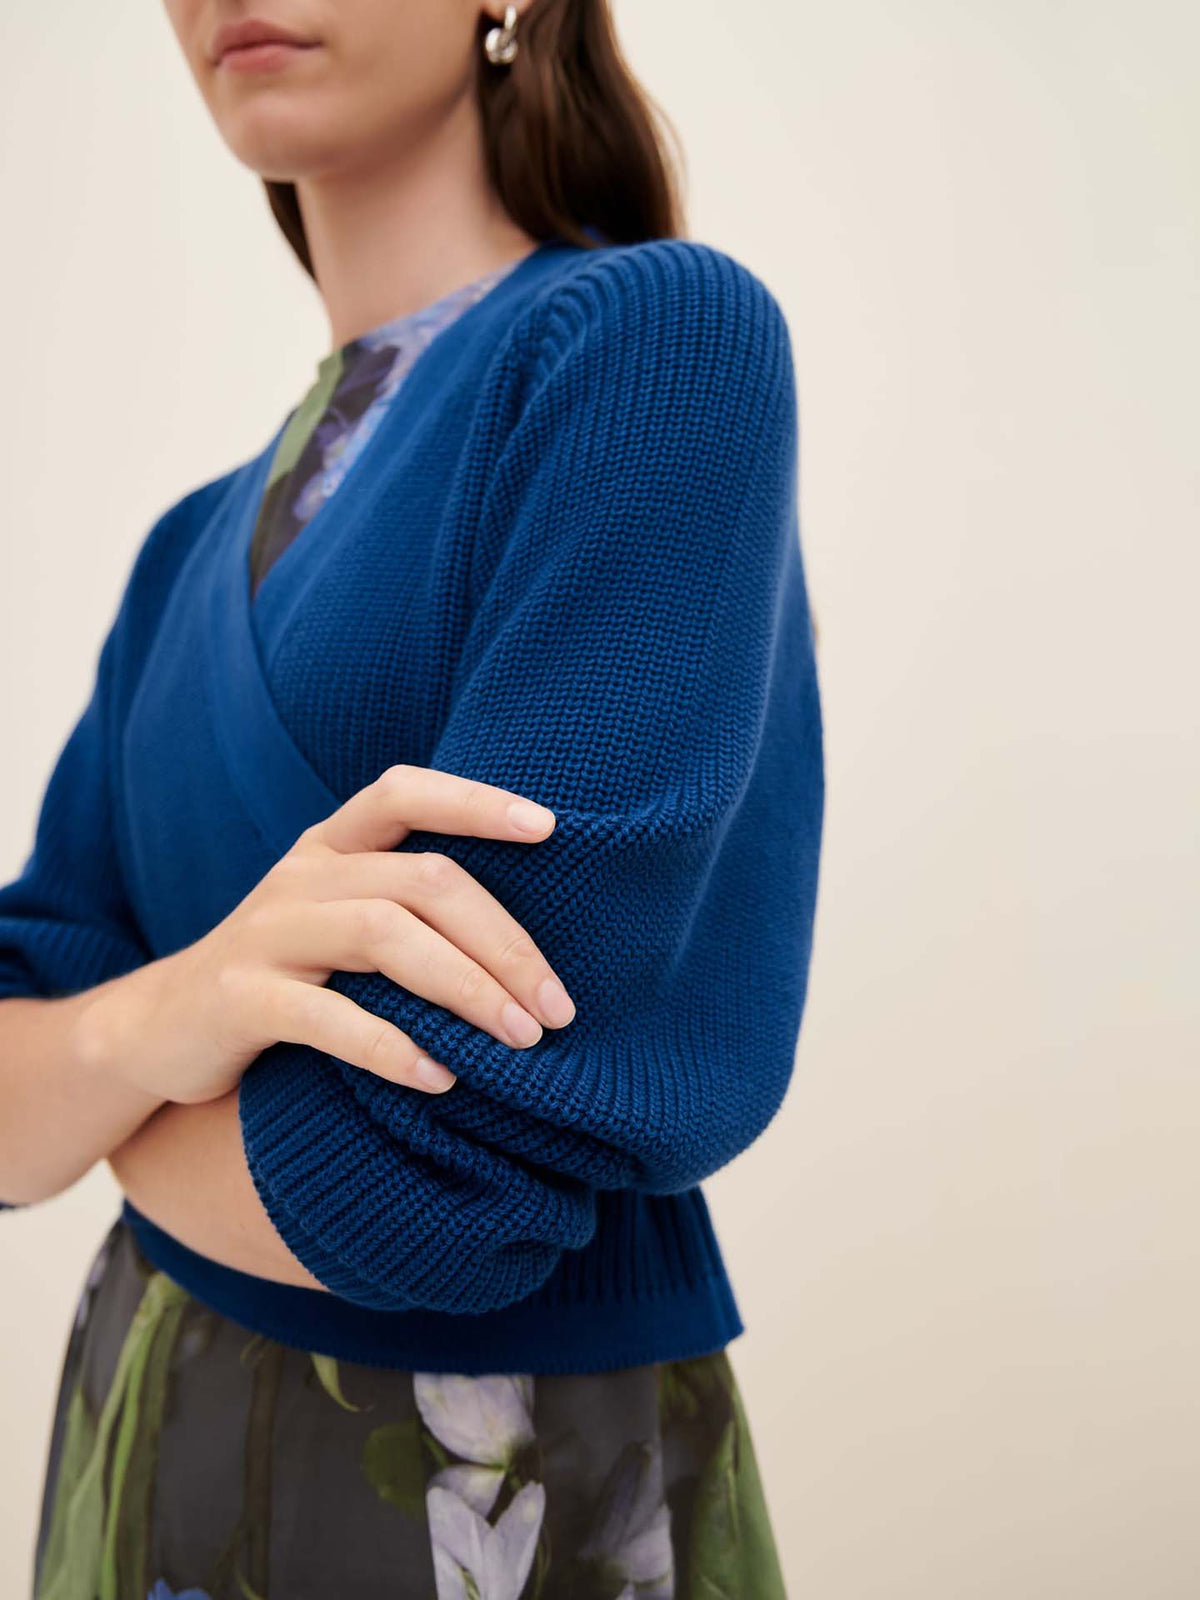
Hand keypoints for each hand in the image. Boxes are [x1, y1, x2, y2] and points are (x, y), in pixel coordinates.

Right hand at [88, 764, 575, 1106]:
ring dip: (467, 989)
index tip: (550, 828)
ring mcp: (266, 933)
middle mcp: (302, 876)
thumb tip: (536, 950)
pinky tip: (443, 1079)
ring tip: (521, 1039)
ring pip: (384, 937)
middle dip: (503, 943)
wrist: (160, 1030)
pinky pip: (328, 1018)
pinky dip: (392, 1047)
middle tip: (557, 1008)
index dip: (475, 801)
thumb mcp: (342, 924)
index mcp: (332, 847)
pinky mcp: (239, 999)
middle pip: (422, 881)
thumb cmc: (289, 978)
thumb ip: (412, 911)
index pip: (405, 794)